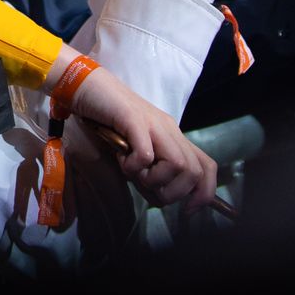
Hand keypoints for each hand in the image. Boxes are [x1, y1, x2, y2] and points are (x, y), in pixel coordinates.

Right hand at [65, 63, 217, 210]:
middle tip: (147, 189)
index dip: (204, 194)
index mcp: (173, 136)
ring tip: (132, 171)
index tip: (187, 210)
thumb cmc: (108, 118)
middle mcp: (169, 129)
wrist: (87, 85)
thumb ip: (149, 168)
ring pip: (177, 165)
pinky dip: (134, 167)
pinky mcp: (133, 119)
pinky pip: (146, 154)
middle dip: (173, 193)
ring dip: (153, 180)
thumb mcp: (135, 147)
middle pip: (194, 172)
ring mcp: (153, 123)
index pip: (207, 167)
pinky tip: (121, 159)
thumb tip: (158, 197)